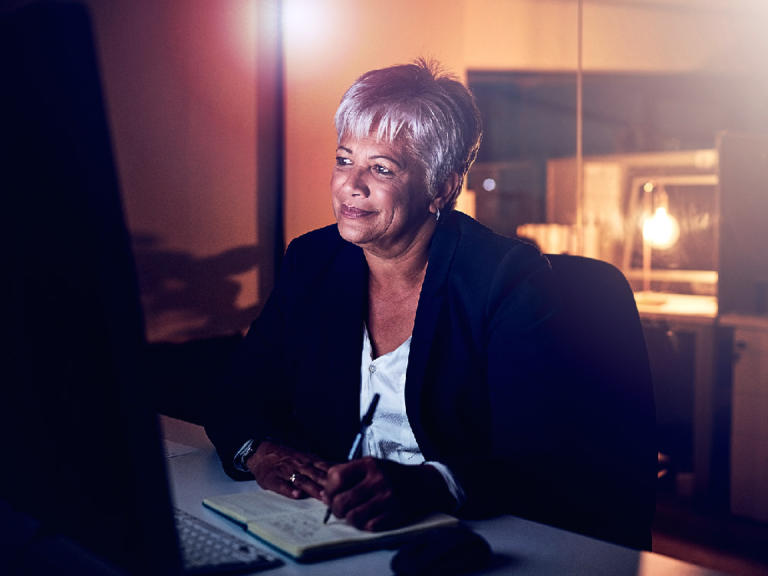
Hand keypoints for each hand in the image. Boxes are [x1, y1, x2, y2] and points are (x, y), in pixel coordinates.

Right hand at [246, 440, 330, 499]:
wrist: (261, 452)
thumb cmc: (285, 457)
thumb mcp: (303, 456)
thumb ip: (318, 464)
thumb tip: (338, 470)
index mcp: (307, 460)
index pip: (324, 466)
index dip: (335, 475)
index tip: (346, 483)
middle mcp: (298, 465)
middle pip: (315, 474)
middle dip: (327, 484)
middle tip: (338, 493)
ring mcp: (286, 472)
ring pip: (301, 480)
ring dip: (312, 488)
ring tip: (321, 496)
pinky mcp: (273, 479)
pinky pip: (282, 485)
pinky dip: (289, 490)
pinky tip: (296, 495)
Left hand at [322, 457, 452, 530]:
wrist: (422, 483)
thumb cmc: (390, 475)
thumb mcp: (371, 466)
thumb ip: (347, 476)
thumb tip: (323, 494)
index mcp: (369, 464)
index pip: (336, 477)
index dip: (329, 490)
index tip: (331, 495)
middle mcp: (378, 479)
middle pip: (341, 501)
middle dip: (336, 509)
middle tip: (341, 509)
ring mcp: (388, 497)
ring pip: (353, 517)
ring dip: (351, 519)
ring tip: (355, 514)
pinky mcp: (396, 513)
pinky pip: (370, 526)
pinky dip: (366, 525)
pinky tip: (370, 518)